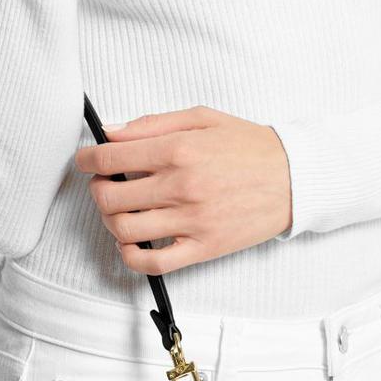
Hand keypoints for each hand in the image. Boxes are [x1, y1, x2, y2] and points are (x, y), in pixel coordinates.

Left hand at [73, 106, 292, 273]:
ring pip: (124, 228)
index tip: (85, 161)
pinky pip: (152, 262)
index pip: (110, 157)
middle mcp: (180, 185)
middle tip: (104, 184)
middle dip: (97, 189)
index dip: (87, 160)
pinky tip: (130, 242)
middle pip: (109, 195)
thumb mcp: (202, 118)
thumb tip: (111, 132)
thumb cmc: (250, 146)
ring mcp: (191, 220)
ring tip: (119, 210)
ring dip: (110, 220)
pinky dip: (130, 255)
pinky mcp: (203, 248)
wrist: (295, 177)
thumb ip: (153, 123)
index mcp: (178, 148)